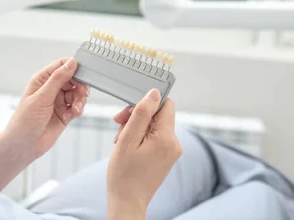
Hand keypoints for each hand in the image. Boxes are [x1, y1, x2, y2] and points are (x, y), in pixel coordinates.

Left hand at [4, 57, 89, 159]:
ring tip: (75, 109)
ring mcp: (58, 102)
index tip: (82, 73)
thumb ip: (58, 79)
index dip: (73, 67)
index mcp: (42, 80)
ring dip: (79, 100)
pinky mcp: (64, 114)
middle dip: (80, 86)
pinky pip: (77, 107)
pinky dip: (77, 110)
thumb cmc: (25, 120)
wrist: (24, 145)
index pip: (61, 65)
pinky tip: (70, 116)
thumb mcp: (42, 96)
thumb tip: (72, 62)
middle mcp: (51, 89)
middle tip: (83, 93)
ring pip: (77, 94)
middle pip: (73, 80)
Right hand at [106, 90, 181, 218]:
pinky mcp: (167, 156)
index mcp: (166, 137)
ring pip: (155, 125)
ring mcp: (172, 151)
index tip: (128, 112)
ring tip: (121, 140)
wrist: (127, 202)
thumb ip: (141, 113)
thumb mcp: (128, 139)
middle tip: (119, 125)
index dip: (145, 103)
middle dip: (137, 116)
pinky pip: (156, 136)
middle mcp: (174, 143)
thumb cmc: (124, 174)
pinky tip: (128, 146)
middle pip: (158, 114)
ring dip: (137, 127)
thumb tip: (154, 93)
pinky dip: (141, 137)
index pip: (165, 104)